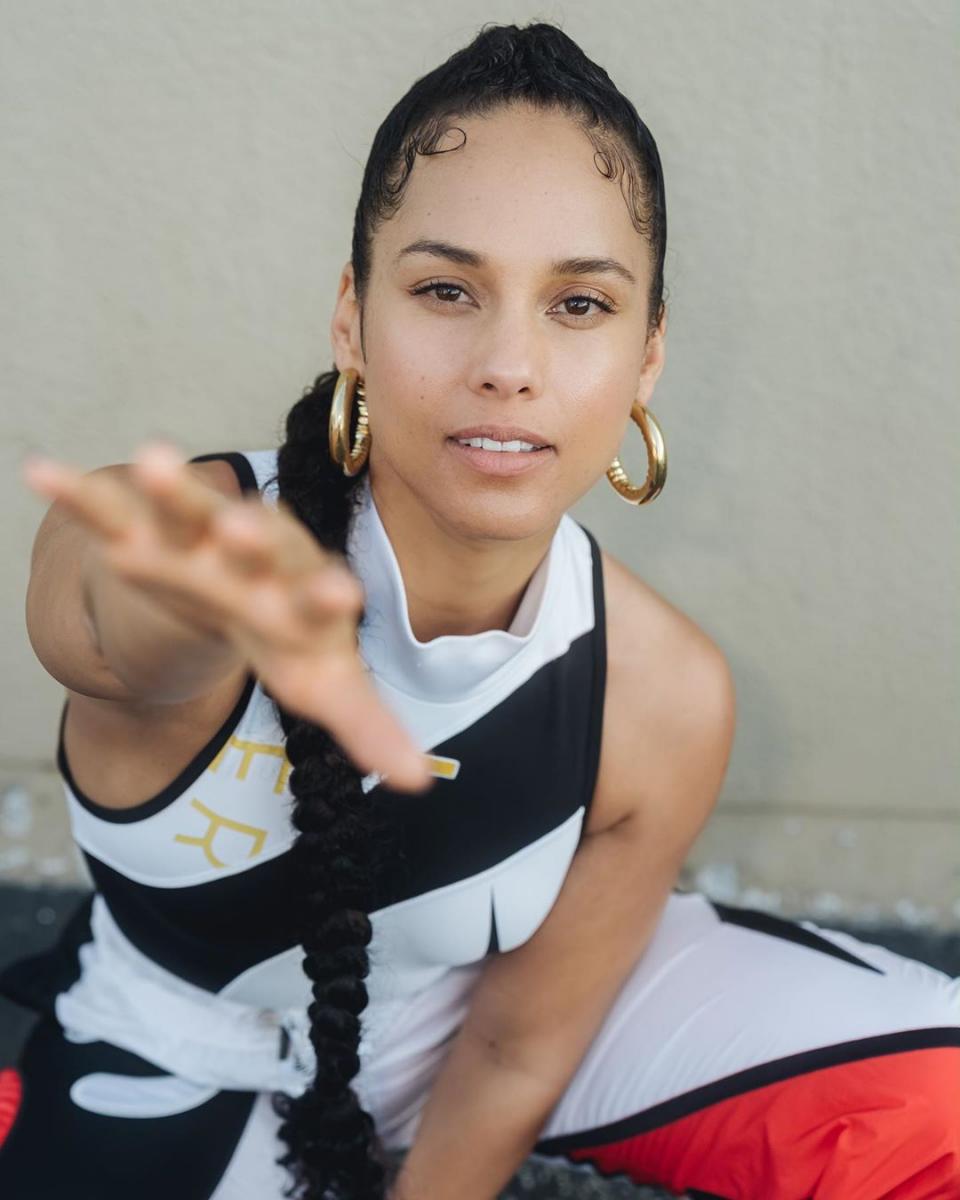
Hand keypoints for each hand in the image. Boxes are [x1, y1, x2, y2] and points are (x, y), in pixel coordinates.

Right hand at [22, 441, 432, 792]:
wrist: (239, 582)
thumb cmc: (287, 635)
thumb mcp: (324, 682)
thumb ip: (368, 725)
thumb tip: (419, 782)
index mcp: (303, 595)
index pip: (320, 595)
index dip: (327, 597)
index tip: (344, 597)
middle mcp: (259, 557)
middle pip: (259, 545)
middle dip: (250, 538)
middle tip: (243, 527)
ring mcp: (201, 536)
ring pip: (188, 508)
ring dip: (171, 488)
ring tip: (150, 461)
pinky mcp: (146, 527)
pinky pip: (110, 508)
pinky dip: (79, 493)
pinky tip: (41, 472)